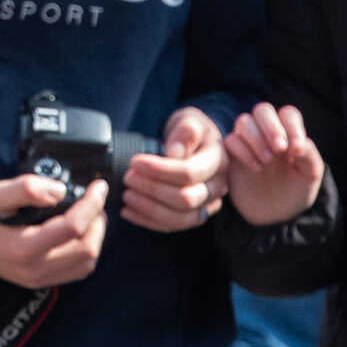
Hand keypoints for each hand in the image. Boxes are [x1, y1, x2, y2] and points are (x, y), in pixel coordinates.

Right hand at [0, 176, 107, 288]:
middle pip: (86, 249)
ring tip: (89, 215)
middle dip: (97, 221)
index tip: (97, 186)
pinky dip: (86, 251)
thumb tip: (60, 191)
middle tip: (94, 201)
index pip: (73, 227)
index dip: (92, 204)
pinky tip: (79, 233)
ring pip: (86, 263)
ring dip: (95, 237)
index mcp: (23, 246)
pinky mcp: (41, 281)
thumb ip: (28, 188)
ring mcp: (38, 279)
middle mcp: (33, 269)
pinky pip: (77, 271)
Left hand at [121, 107, 226, 231]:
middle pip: (186, 199)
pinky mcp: (194, 217)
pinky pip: (173, 227)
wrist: (195, 144)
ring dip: (149, 209)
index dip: (160, 170)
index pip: (190, 173)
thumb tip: (174, 153)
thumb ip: (185, 131)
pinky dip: (148, 221)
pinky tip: (128, 211)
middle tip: (128, 178)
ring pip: (180, 218)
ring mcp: (208, 205)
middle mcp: (218, 187)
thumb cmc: (190, 131)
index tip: (135, 162)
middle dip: (152, 190)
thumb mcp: (189, 120)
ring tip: (128, 195)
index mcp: (218, 161)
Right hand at [221, 103, 325, 227]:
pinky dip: (242, 151)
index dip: (291, 126)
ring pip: (243, 121)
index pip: (287, 114)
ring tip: (267, 161)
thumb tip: (298, 142)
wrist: (275, 216)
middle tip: (279, 149)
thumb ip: (309, 155)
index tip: (296, 149)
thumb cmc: (295, 191)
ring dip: (256, 138)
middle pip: (262, 110)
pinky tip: (256, 168)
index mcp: (288, 132)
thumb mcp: (310, 175)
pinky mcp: (231, 156)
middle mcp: (266, 133)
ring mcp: (247, 143)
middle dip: (271, 126)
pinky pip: (230, 141)